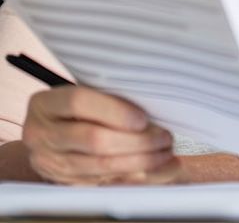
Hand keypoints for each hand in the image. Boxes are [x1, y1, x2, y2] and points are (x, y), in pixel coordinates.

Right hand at [23, 86, 180, 184]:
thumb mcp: (88, 90)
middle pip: (93, 140)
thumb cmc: (79, 104)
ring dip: (138, 161)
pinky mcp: (61, 182)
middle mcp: (41, 134)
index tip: (143, 118)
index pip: (78, 103)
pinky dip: (128, 175)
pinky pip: (99, 182)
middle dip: (136, 141)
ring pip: (98, 165)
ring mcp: (48, 162)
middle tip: (164, 137)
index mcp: (45, 104)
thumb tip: (154, 100)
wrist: (50, 129)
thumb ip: (114, 95)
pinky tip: (150, 168)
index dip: (114, 111)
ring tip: (163, 152)